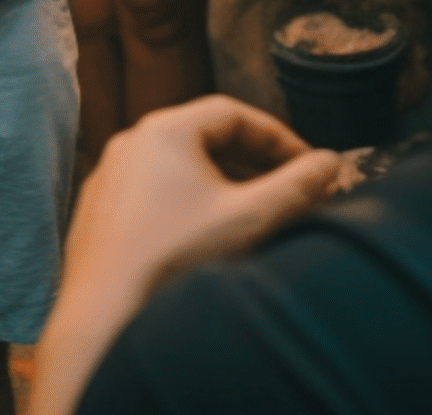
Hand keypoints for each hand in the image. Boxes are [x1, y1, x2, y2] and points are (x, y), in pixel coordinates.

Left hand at [28, 97, 342, 414]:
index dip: (278, 138)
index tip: (310, 167)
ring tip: (255, 218)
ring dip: (221, 187)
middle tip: (290, 191)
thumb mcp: (250, 219)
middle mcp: (130, 143)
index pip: (233, 113)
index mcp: (164, 130)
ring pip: (177, 170)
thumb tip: (332, 162)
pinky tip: (206, 242)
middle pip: (204, 139)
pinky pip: (152, 197)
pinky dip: (187, 208)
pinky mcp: (99, 216)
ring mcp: (109, 180)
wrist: (105, 318)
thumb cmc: (176, 259)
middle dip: (253, 163)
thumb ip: (297, 186)